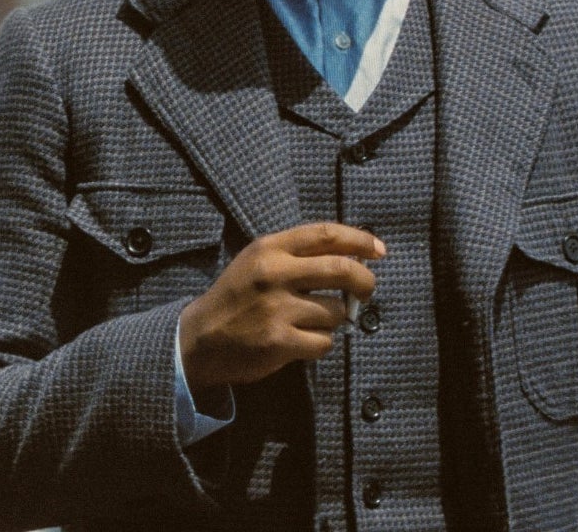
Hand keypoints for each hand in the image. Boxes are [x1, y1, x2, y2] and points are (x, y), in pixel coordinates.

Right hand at [178, 222, 383, 389]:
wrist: (199, 338)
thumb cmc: (237, 297)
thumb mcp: (258, 262)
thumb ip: (297, 255)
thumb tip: (355, 256)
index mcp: (268, 248)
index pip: (325, 234)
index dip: (359, 240)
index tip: (378, 250)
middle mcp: (273, 273)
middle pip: (342, 269)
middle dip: (365, 281)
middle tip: (366, 292)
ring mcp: (277, 308)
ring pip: (336, 311)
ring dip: (332, 320)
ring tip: (307, 322)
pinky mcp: (280, 340)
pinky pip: (325, 342)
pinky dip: (318, 344)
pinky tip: (297, 341)